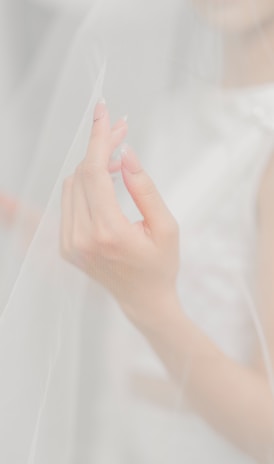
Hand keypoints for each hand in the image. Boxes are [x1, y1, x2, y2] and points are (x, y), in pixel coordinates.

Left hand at [60, 100, 179, 329]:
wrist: (143, 300)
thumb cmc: (161, 264)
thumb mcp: (166, 225)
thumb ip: (144, 187)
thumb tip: (124, 153)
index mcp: (108, 233)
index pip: (94, 173)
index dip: (99, 138)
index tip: (104, 111)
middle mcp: (81, 238)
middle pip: (81, 174)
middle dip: (100, 147)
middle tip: (122, 130)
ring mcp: (70, 244)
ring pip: (72, 185)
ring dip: (92, 165)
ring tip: (116, 160)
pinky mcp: (66, 246)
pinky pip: (70, 201)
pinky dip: (85, 184)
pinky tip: (104, 182)